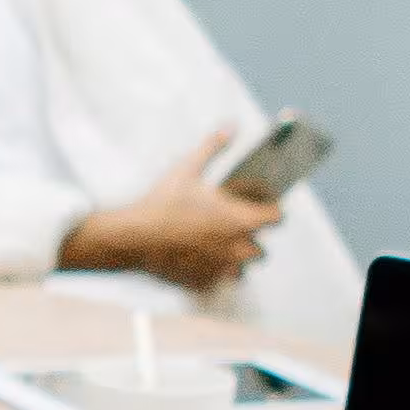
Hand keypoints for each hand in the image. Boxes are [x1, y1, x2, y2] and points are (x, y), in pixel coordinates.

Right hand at [65, 139, 275, 293]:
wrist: (132, 237)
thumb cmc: (162, 203)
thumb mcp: (188, 169)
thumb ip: (213, 148)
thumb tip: (230, 127)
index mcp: (241, 220)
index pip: (277, 217)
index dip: (271, 209)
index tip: (260, 205)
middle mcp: (237, 248)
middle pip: (262, 249)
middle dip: (250, 237)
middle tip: (230, 225)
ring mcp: (221, 269)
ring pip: (243, 268)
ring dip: (235, 258)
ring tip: (215, 244)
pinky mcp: (204, 282)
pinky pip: (219, 281)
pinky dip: (213, 272)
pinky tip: (197, 257)